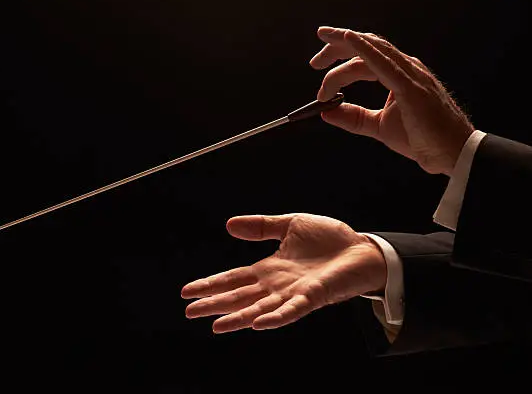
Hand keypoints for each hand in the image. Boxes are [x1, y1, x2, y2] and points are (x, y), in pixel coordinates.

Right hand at [181, 213, 385, 332]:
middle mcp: (278, 285)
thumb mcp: (290, 225)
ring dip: (238, 318)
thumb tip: (229, 225)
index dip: (211, 284)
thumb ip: (262, 227)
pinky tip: (258, 323)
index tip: (188, 291)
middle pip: (240, 297)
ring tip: (215, 325)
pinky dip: (275, 317)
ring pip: (260, 309)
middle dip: (214, 304)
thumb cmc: (330, 239)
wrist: (363, 248)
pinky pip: (292, 310)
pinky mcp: (314, 296)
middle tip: (189, 311)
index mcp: (270, 269)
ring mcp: (294, 293)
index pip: (234, 279)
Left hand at [310, 26, 474, 175]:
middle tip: (315, 61)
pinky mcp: (411, 88)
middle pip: (367, 46)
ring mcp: (410, 75)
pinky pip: (384, 64)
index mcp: (400, 74)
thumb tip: (325, 112)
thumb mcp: (378, 126)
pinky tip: (350, 40)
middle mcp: (406, 68)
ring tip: (322, 51)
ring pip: (372, 51)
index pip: (366, 56)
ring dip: (344, 46)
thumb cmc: (422, 138)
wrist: (449, 154)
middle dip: (337, 47)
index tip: (318, 66)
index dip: (340, 56)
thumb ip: (353, 117)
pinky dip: (365, 50)